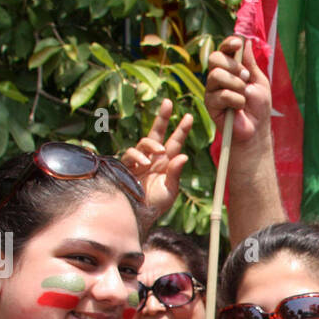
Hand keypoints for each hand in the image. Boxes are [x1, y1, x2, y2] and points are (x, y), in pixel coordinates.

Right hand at [120, 98, 191, 219]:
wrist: (141, 215)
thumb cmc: (157, 204)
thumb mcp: (171, 189)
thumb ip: (175, 172)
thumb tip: (183, 155)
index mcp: (167, 162)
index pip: (175, 141)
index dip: (181, 129)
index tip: (189, 116)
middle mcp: (154, 158)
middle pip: (158, 132)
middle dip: (163, 117)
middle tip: (168, 103)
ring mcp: (140, 161)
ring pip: (144, 142)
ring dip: (153, 144)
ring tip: (160, 151)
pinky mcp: (128, 167)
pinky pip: (131, 155)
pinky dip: (138, 155)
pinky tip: (145, 162)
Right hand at [204, 36, 269, 145]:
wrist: (256, 129)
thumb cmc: (258, 107)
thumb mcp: (259, 81)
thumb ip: (251, 63)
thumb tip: (246, 42)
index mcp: (230, 68)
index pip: (224, 50)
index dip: (228, 44)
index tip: (237, 44)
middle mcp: (218, 76)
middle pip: (215, 58)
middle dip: (233, 66)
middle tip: (246, 77)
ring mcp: (212, 89)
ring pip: (216, 75)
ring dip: (236, 85)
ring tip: (244, 96)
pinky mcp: (210, 103)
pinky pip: (221, 94)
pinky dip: (236, 100)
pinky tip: (239, 108)